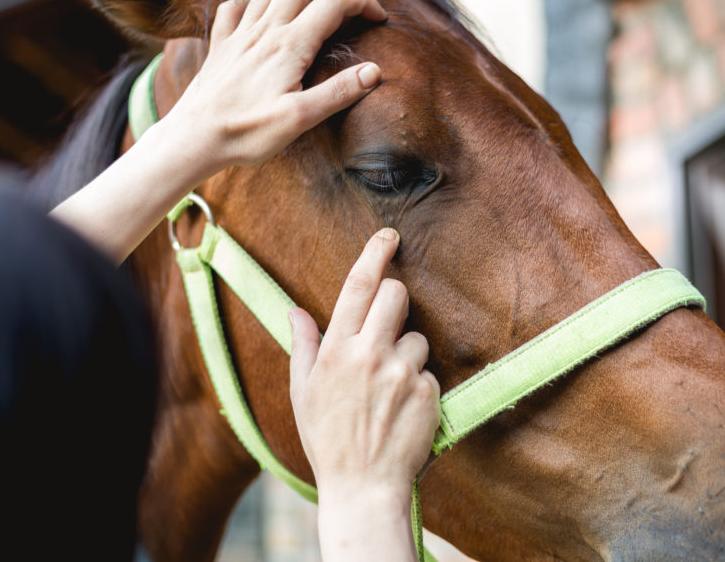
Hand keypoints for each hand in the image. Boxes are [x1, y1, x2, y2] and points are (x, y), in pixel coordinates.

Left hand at [163, 0, 385, 175]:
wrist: (194, 138)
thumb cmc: (246, 133)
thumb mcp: (301, 119)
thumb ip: (339, 92)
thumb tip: (374, 72)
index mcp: (290, 46)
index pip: (334, 4)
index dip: (363, 3)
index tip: (379, 17)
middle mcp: (265, 31)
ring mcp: (239, 35)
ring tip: (312, 2)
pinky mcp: (220, 46)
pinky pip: (234, 7)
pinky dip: (252, 2)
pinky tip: (258, 15)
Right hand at [289, 229, 438, 560]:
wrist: (363, 488)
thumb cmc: (328, 441)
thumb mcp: (303, 393)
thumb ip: (303, 346)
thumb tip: (296, 312)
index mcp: (336, 350)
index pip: (358, 285)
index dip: (375, 253)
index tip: (389, 236)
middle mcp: (370, 354)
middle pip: (396, 295)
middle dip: (395, 301)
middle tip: (387, 326)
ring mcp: (402, 372)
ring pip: (417, 337)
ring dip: (407, 353)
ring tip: (389, 389)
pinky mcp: (428, 392)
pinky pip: (428, 371)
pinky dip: (419, 383)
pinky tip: (402, 409)